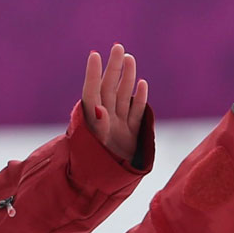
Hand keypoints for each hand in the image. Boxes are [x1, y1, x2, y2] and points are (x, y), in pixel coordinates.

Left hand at [81, 44, 147, 163]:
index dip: (93, 74)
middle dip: (114, 68)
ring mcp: (119, 125)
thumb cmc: (95, 165)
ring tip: (129, 58)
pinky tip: (141, 84)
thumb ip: (98, 127)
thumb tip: (99, 108)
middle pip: (109, 89)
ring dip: (126, 78)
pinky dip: (139, 99)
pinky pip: (135, 113)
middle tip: (118, 47)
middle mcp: (105, 119)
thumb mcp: (96, 146)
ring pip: (123, 97)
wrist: (106, 185)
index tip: (94, 55)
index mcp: (92, 120)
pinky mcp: (131, 134)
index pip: (92, 91)